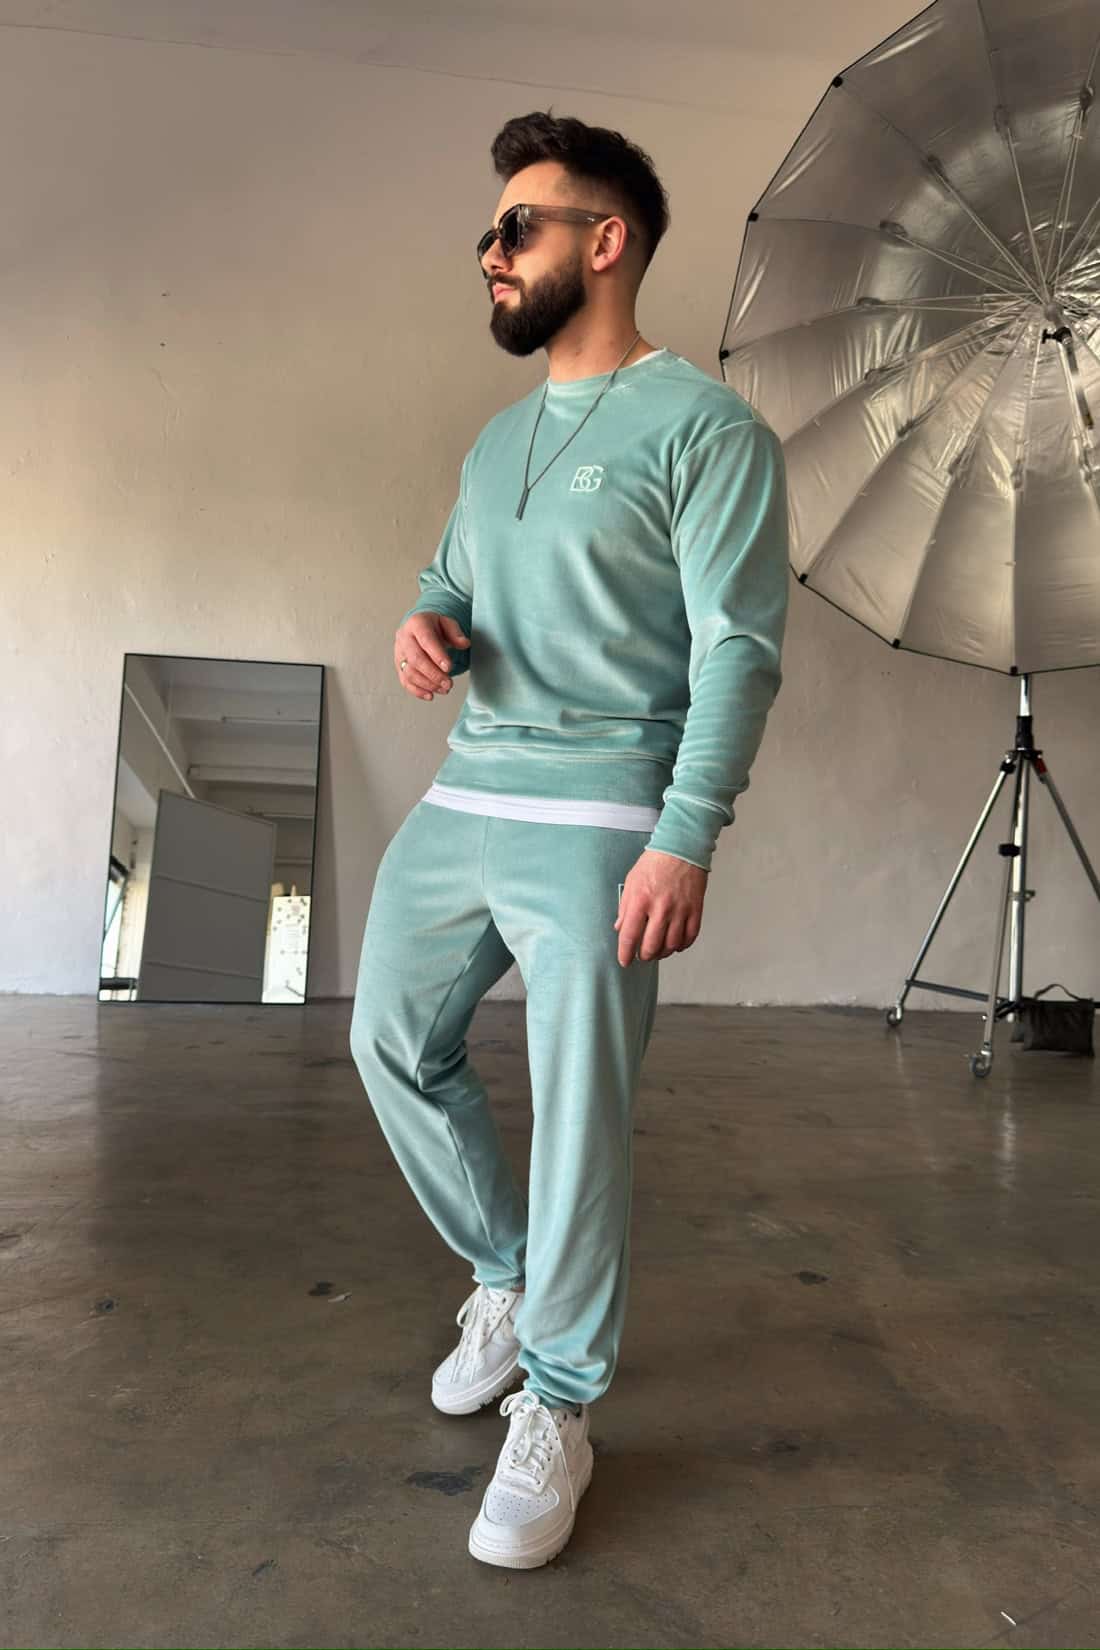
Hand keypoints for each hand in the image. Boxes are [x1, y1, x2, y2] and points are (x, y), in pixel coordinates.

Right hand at [395, 612, 469, 700]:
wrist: (419, 628)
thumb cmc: (434, 626)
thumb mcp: (447, 623)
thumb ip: (456, 633)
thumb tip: (464, 643)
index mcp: (417, 623)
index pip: (426, 640)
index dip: (437, 655)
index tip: (448, 667)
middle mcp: (404, 638)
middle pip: (416, 659)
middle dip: (433, 674)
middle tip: (448, 683)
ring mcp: (400, 653)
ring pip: (409, 672)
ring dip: (428, 684)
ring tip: (444, 689)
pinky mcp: (399, 666)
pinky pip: (405, 681)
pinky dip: (417, 691)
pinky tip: (430, 695)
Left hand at [614, 849, 707, 966]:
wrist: (681, 849)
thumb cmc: (655, 863)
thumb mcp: (632, 882)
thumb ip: (625, 907)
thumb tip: (620, 928)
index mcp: (641, 901)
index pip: (630, 936)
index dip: (625, 953)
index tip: (625, 961)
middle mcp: (660, 908)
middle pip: (651, 946)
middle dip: (644, 956)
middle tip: (642, 955)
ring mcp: (680, 910)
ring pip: (671, 945)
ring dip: (663, 953)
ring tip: (658, 950)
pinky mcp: (695, 910)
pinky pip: (689, 937)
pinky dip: (682, 945)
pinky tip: (676, 943)